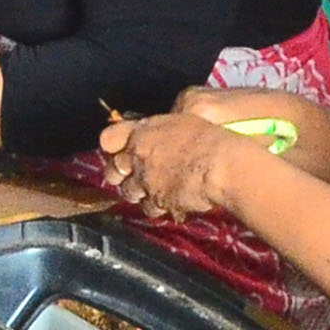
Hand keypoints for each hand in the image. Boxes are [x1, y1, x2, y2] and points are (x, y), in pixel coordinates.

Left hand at [97, 107, 261, 218]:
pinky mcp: (158, 203)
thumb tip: (164, 133)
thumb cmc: (210, 138)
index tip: (117, 147)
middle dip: (120, 173)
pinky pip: (149, 208)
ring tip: (152, 188)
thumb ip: (164, 129)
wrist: (220, 165)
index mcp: (143, 132)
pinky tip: (168, 201)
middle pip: (113, 170)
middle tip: (132, 173)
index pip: (109, 138)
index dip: (112, 144)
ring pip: (129, 192)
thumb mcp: (184, 120)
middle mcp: (138, 158)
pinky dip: (156, 206)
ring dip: (138, 191)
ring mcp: (146, 182)